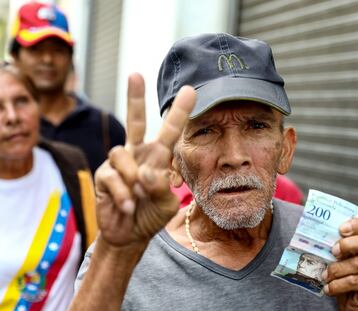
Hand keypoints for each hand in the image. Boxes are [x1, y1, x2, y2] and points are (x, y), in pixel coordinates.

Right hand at [94, 73, 195, 247]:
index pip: (169, 131)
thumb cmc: (150, 215)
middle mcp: (138, 154)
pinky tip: (128, 206)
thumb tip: (145, 171)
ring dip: (133, 178)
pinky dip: (123, 194)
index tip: (189, 90)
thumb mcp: (166, 204)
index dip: (178, 112)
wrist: (129, 235)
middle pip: (135, 121)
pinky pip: (113, 177)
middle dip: (135, 98)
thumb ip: (161, 187)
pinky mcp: (103, 176)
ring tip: (138, 197)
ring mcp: (119, 164)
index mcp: (157, 157)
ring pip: (122, 153)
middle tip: (135, 74)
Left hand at [323, 217, 357, 310]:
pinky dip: (338, 285)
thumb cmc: (345, 271)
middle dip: (348, 244)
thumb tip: (318, 237)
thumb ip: (337, 245)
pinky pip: (355, 282)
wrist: (352, 299)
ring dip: (336, 269)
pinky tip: (329, 287)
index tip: (341, 229)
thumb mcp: (342, 255)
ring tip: (324, 275)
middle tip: (333, 251)